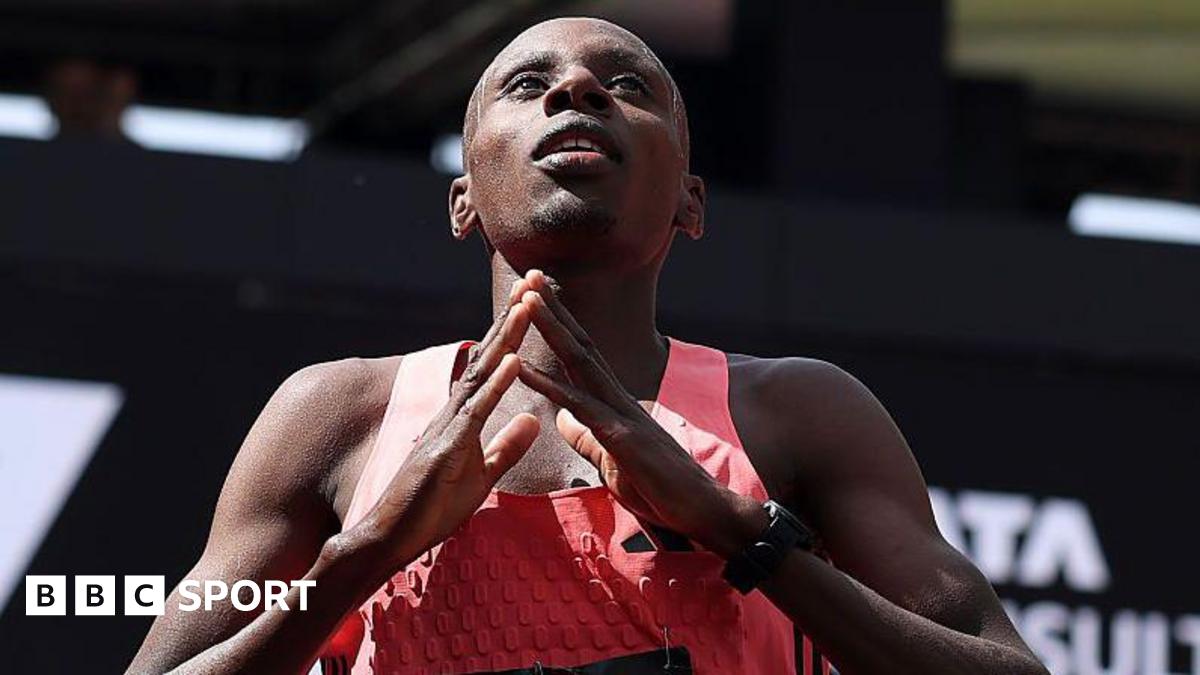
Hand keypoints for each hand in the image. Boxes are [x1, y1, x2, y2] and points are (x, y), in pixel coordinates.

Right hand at [351, 293, 539, 570]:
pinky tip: (513, 360)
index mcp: (463, 418)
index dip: (513, 334)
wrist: (390, 541)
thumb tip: (532, 417)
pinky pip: (474, 412)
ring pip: (480, 373)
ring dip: (506, 338)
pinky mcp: (445, 449)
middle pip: (486, 357)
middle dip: (511, 319)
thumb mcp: (483, 477)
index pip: (493, 367)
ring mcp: (447, 428)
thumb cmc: (431, 512)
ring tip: (527, 305)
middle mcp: (453, 413)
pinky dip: (495, 384)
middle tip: (534, 281)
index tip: (536, 302)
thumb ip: (506, 448)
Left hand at [514, 270, 764, 556]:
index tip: (538, 296)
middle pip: (580, 345)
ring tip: (527, 299)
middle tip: (531, 275)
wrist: (702, 511)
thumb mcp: (611, 461)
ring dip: (551, 330)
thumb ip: (586, 437)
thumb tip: (560, 417)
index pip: (582, 355)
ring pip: (580, 363)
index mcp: (614, 404)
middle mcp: (617, 399)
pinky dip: (548, 385)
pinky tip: (523, 369)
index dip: (560, 325)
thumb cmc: (660, 489)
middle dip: (554, 310)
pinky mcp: (621, 438)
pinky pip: (579, 407)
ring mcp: (621, 414)